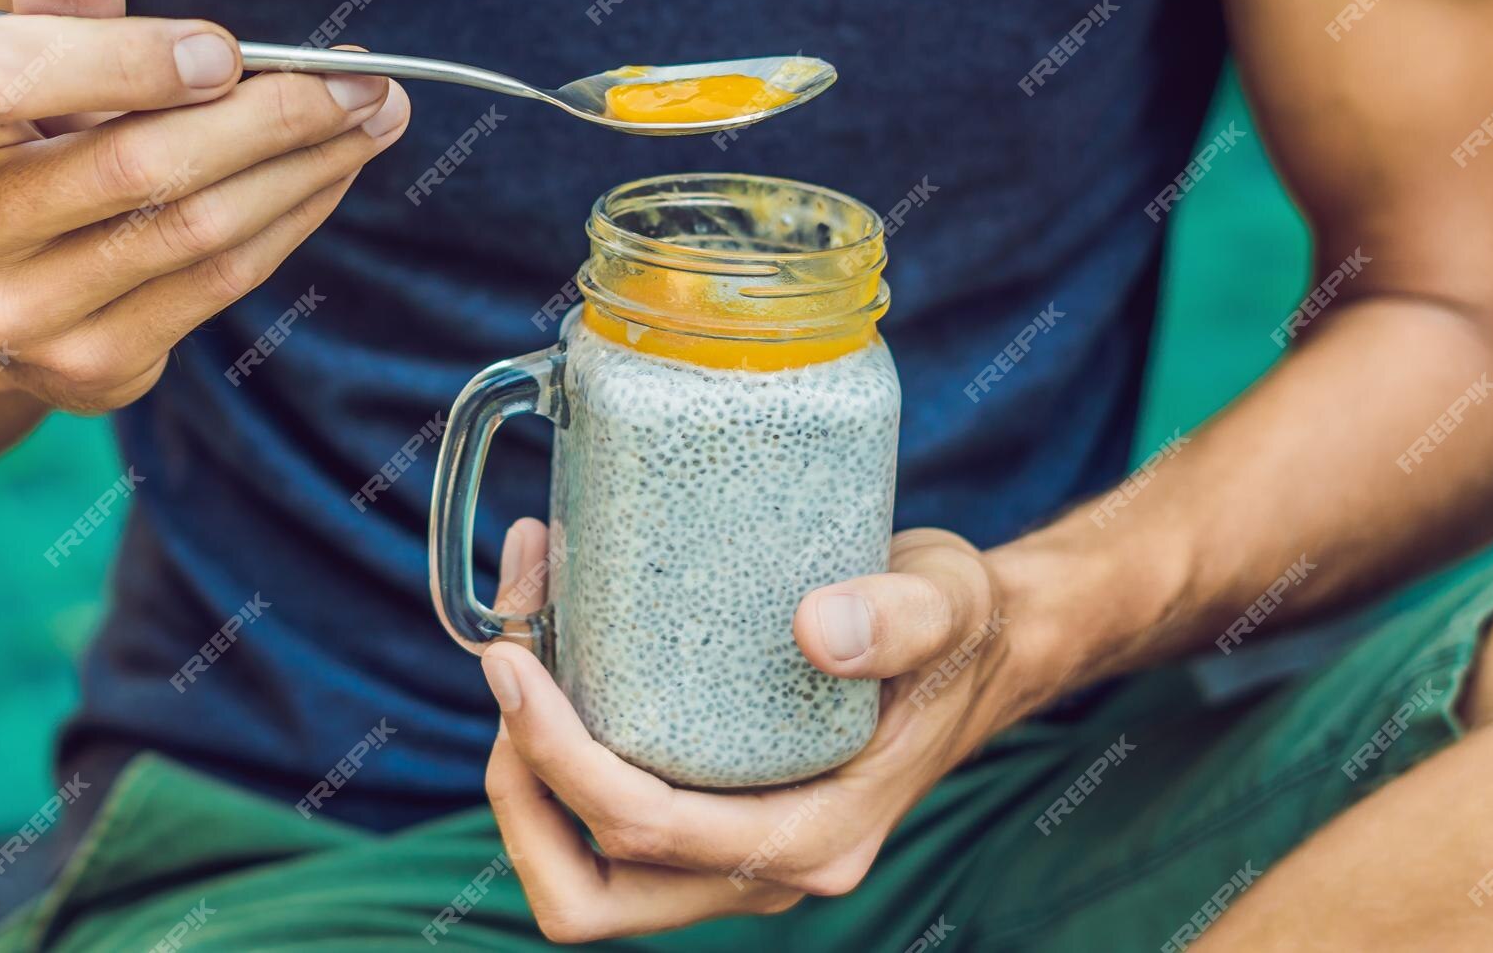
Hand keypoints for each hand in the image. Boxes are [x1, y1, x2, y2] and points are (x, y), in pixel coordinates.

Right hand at [0, 0, 408, 412]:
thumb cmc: (11, 139)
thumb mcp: (16, 62)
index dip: (120, 60)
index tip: (229, 49)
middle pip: (131, 165)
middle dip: (269, 115)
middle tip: (362, 79)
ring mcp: (12, 318)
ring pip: (192, 229)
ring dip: (303, 168)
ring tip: (373, 117)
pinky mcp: (85, 370)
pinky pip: (215, 285)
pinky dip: (288, 220)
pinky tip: (331, 173)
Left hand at [481, 522, 1032, 942]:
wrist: (985, 650)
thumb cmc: (962, 629)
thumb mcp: (948, 602)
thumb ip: (900, 618)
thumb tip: (816, 630)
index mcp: (818, 838)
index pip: (648, 832)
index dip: (557, 757)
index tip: (513, 657)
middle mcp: (769, 867)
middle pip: (589, 889)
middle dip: (517, 786)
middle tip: (507, 660)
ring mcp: (735, 851)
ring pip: (585, 870)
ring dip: (526, 775)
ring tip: (519, 644)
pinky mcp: (716, 813)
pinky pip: (608, 823)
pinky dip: (559, 753)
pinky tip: (559, 646)